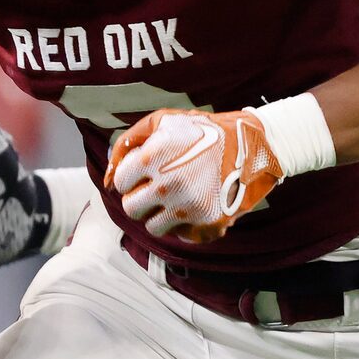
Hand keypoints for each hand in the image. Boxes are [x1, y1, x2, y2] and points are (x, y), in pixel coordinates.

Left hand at [105, 108, 285, 244]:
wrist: (252, 146)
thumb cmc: (202, 131)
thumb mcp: (162, 122)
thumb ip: (127, 144)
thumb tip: (106, 179)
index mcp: (153, 158)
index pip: (119, 183)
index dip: (131, 177)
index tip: (146, 172)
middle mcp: (168, 185)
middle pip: (131, 209)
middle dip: (140, 199)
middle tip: (157, 189)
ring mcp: (188, 208)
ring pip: (153, 227)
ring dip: (160, 215)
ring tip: (176, 198)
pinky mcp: (207, 224)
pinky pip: (181, 236)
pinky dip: (185, 225)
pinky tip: (195, 206)